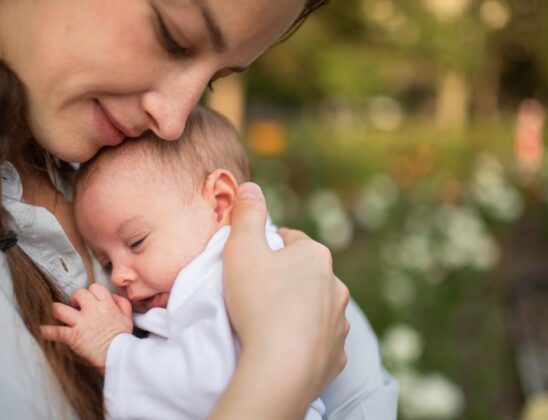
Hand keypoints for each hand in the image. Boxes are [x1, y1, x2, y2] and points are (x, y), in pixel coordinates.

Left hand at [41, 283, 132, 371]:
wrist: (118, 356)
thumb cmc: (123, 338)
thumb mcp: (127, 318)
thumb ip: (122, 303)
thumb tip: (113, 296)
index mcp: (106, 305)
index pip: (95, 288)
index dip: (91, 292)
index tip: (90, 299)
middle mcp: (92, 310)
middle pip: (78, 294)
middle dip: (75, 298)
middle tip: (75, 306)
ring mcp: (81, 323)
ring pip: (60, 309)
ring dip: (55, 310)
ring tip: (54, 312)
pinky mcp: (73, 336)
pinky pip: (56, 331)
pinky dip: (47, 331)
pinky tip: (42, 330)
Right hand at [222, 183, 349, 412]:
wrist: (281, 368)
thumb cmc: (259, 302)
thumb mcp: (242, 249)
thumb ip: (246, 215)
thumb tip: (251, 187)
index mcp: (315, 256)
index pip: (291, 240)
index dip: (268, 247)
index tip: (250, 262)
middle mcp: (336, 286)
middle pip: (306, 274)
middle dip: (285, 279)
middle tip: (255, 293)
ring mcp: (339, 323)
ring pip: (317, 308)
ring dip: (298, 310)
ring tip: (269, 323)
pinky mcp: (337, 356)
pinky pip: (320, 341)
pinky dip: (305, 342)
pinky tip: (285, 347)